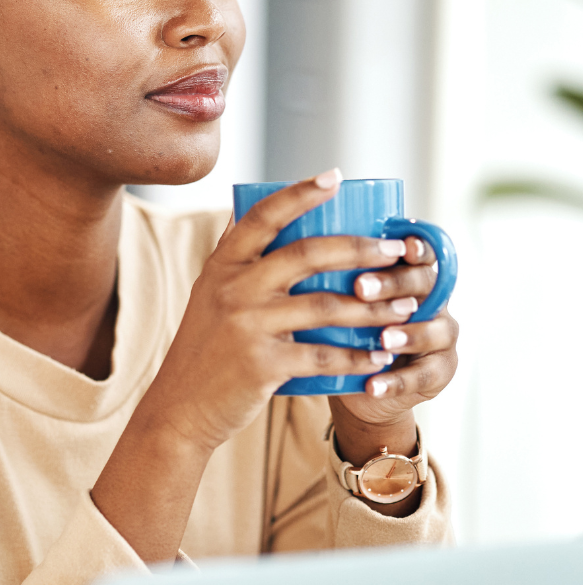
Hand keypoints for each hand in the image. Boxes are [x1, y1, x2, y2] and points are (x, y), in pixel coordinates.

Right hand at [136, 169, 433, 454]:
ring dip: (373, 307)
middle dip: (360, 249)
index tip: (336, 177)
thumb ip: (233, 258)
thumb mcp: (208, 295)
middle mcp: (234, 289)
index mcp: (223, 266)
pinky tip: (381, 358)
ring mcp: (248, 326)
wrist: (179, 408)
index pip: (263, 216)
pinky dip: (357, 358)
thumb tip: (250, 207)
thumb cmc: (203, 349)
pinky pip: (323, 356)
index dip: (300, 193)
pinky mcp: (263, 365)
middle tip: (396, 250)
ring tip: (405, 306)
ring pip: (325, 307)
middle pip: (307, 255)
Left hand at [328, 234, 457, 513]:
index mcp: (405, 268)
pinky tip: (375, 385)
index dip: (408, 242)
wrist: (349, 383)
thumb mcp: (321, 290)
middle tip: (360, 287)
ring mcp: (438, 336)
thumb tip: (250, 207)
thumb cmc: (327, 325)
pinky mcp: (435, 373)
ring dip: (407, 334)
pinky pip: (421, 377)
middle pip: (424, 282)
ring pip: (432, 329)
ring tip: (383, 339)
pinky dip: (395, 382)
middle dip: (393, 283)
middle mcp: (429, 296)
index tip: (388, 242)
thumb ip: (306, 255)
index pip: (416, 247)